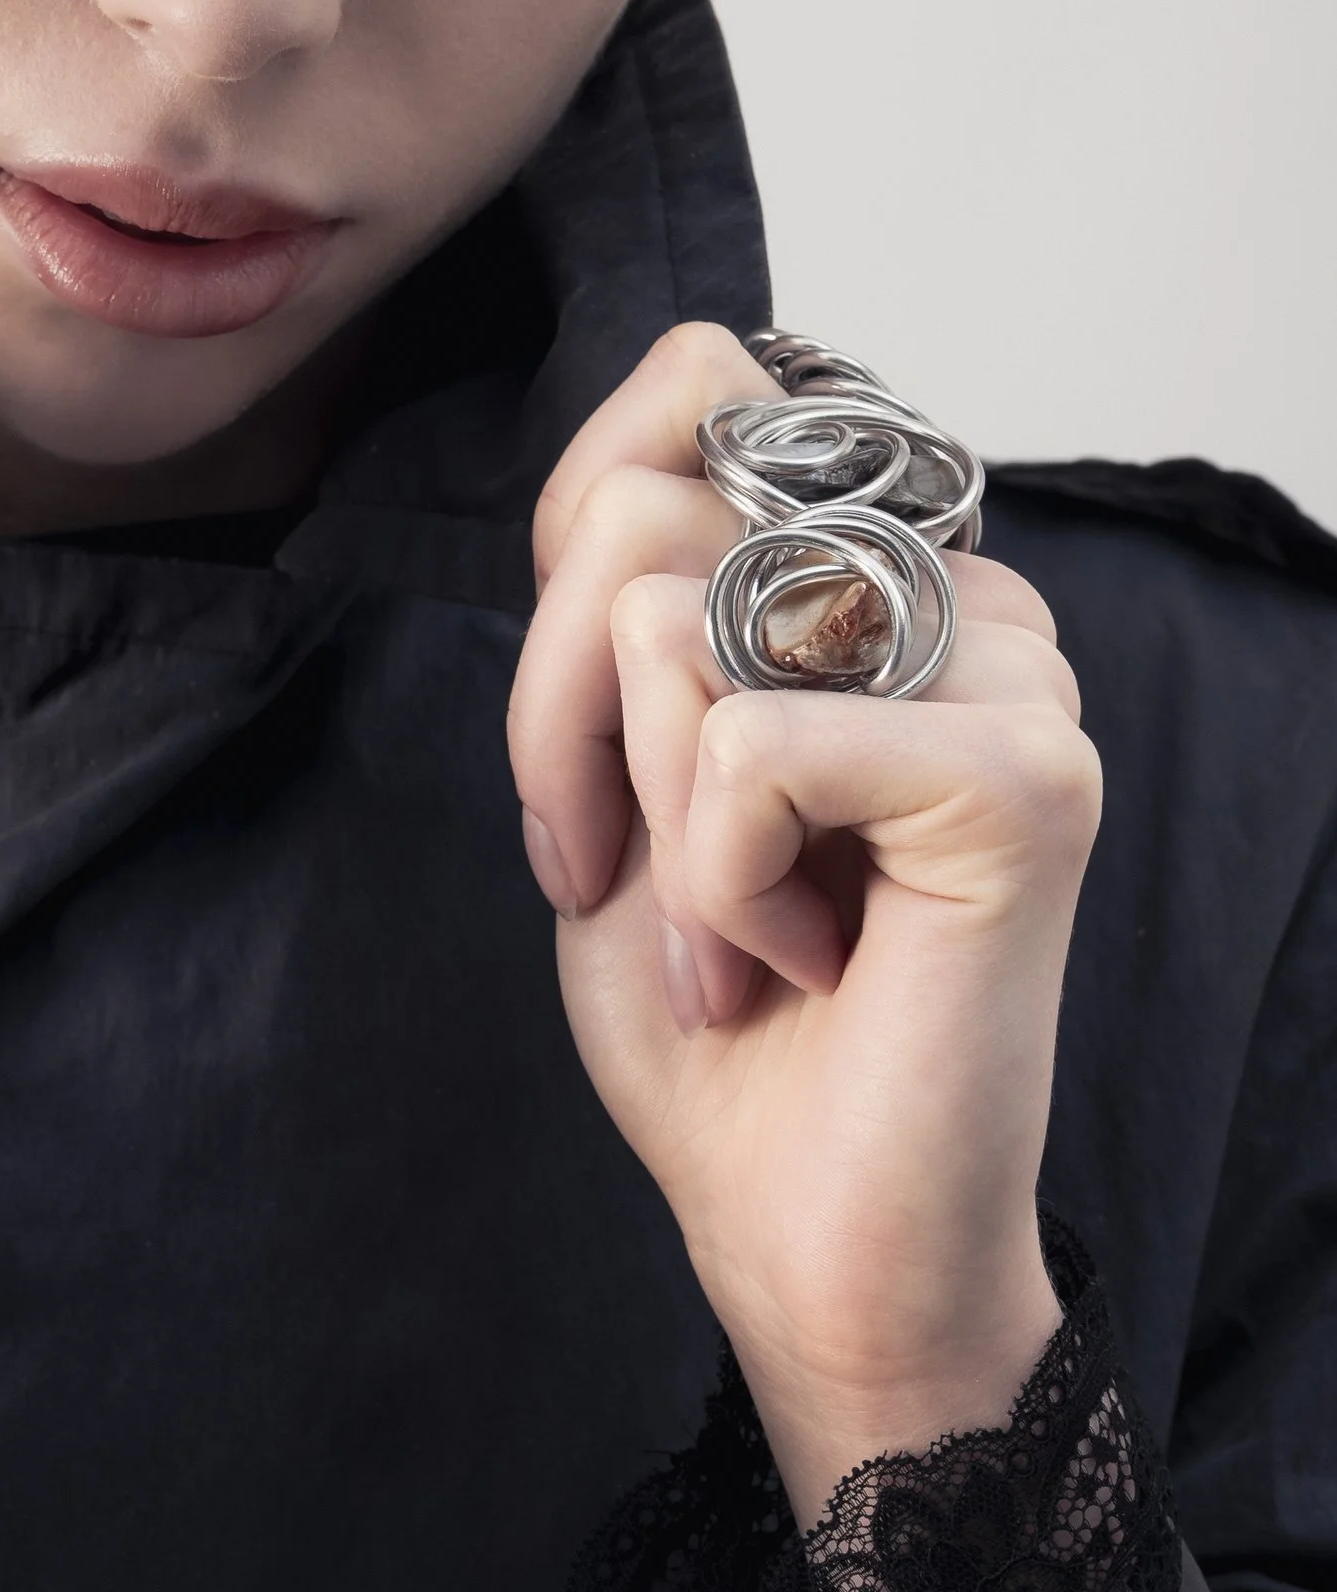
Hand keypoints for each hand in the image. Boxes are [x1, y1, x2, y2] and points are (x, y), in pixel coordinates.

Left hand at [508, 324, 1098, 1520]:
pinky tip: (797, 962)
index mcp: (866, 568)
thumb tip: (688, 368)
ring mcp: (1011, 671)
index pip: (686, 390)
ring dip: (644, 819)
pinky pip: (749, 747)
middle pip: (645, 507)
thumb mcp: (608, 754)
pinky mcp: (1027, 775)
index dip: (573, 569)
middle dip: (564, 719)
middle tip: (631, 877)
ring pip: (676, 617)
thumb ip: (629, 567)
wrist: (796, 1223)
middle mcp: (956, 589)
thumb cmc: (707, 1010)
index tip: (590, 769)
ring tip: (733, 934)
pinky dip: (711, 885)